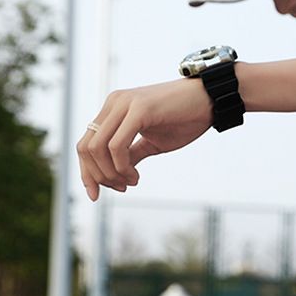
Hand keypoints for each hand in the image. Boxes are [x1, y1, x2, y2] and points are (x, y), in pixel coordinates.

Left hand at [77, 77, 212, 201]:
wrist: (210, 101)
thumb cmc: (184, 120)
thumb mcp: (152, 142)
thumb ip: (131, 155)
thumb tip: (114, 174)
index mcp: (113, 109)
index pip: (86, 144)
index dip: (87, 173)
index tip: (97, 194)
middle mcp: (113, 103)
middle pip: (86, 148)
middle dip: (98, 176)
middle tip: (121, 188)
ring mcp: (124, 104)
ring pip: (97, 149)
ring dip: (111, 174)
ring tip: (132, 182)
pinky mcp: (139, 110)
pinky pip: (116, 147)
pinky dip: (121, 168)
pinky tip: (136, 176)